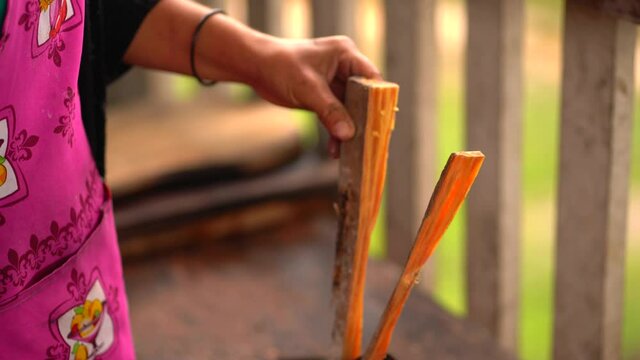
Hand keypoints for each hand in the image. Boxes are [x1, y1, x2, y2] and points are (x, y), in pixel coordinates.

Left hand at [249, 36, 381, 157]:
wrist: (255, 67)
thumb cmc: (280, 66)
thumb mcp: (307, 89)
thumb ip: (330, 111)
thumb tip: (349, 134)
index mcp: (345, 55)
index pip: (371, 78)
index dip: (379, 101)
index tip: (382, 124)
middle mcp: (344, 68)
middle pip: (364, 97)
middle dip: (364, 120)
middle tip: (368, 142)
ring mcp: (335, 83)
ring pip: (350, 110)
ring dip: (348, 130)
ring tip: (350, 151)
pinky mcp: (325, 97)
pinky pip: (336, 117)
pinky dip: (336, 132)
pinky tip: (335, 150)